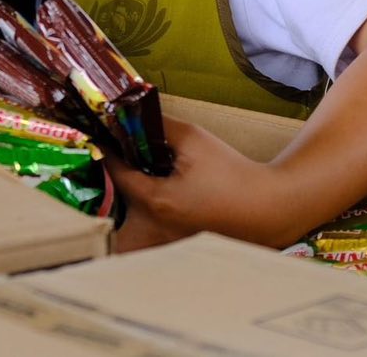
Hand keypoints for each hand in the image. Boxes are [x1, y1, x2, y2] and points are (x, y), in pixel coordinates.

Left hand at [104, 117, 283, 252]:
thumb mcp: (194, 140)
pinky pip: (147, 241)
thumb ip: (160, 125)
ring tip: (132, 190)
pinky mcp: (177, 251)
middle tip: (116, 169)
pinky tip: (156, 204)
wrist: (266, 207)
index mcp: (155, 201)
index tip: (101, 137)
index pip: (117, 174)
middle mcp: (155, 229)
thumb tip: (134, 114)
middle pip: (113, 216)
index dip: (108, 152)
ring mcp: (166, 246)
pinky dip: (142, 229)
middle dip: (109, 194)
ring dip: (122, 218)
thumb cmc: (231, 173)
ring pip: (127, 238)